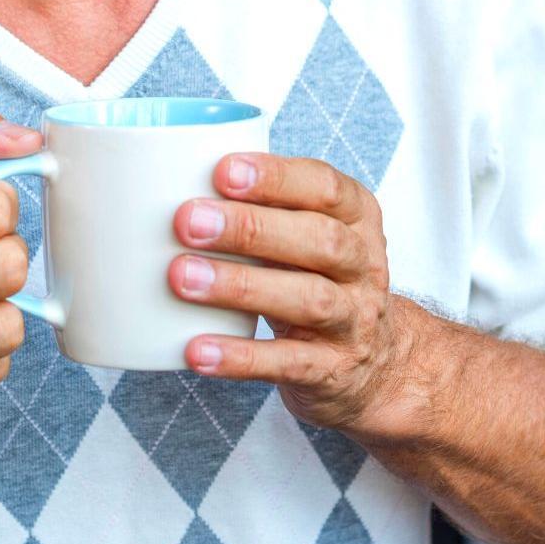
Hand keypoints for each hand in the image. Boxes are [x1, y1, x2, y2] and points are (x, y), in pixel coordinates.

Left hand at [168, 154, 417, 435]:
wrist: (374, 364)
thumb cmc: (317, 281)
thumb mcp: (306, 239)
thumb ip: (264, 209)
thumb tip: (170, 180)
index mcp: (357, 220)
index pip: (327, 188)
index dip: (277, 178)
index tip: (222, 172)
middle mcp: (363, 267)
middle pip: (319, 240)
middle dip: (251, 228)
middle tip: (188, 221)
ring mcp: (353, 322)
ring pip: (308, 299)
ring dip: (240, 286)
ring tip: (182, 277)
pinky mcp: (332, 371)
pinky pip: (288, 364)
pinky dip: (240, 358)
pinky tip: (197, 351)